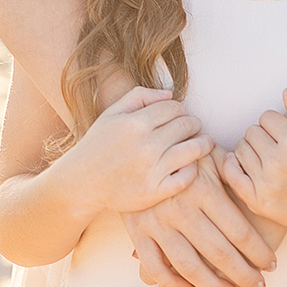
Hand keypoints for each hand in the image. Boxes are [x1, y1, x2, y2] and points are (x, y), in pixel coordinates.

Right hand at [68, 88, 211, 217]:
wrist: (82, 182)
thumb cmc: (98, 145)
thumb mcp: (111, 114)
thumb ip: (139, 97)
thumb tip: (170, 94)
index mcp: (135, 123)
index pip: (174, 107)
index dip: (181, 109)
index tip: (182, 115)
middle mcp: (146, 145)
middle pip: (186, 126)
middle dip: (194, 123)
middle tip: (195, 127)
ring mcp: (152, 170)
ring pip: (193, 150)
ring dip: (204, 143)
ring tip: (205, 142)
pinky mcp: (155, 192)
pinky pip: (187, 177)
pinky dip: (193, 169)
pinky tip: (190, 165)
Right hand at [122, 153, 277, 286]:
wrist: (129, 150)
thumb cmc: (179, 153)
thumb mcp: (208, 153)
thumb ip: (234, 172)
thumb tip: (261, 192)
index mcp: (203, 190)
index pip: (239, 231)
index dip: (258, 251)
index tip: (271, 264)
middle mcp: (181, 209)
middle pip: (219, 253)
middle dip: (243, 274)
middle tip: (259, 285)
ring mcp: (157, 223)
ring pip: (188, 266)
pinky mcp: (137, 232)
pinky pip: (154, 266)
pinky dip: (170, 283)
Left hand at [223, 89, 286, 245]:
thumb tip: (285, 91)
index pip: (266, 117)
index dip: (276, 122)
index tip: (285, 133)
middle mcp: (277, 163)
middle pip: (251, 132)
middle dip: (262, 135)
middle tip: (275, 146)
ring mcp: (265, 184)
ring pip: (240, 149)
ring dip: (250, 150)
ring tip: (266, 157)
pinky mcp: (257, 201)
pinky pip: (231, 173)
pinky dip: (233, 165)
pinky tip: (246, 165)